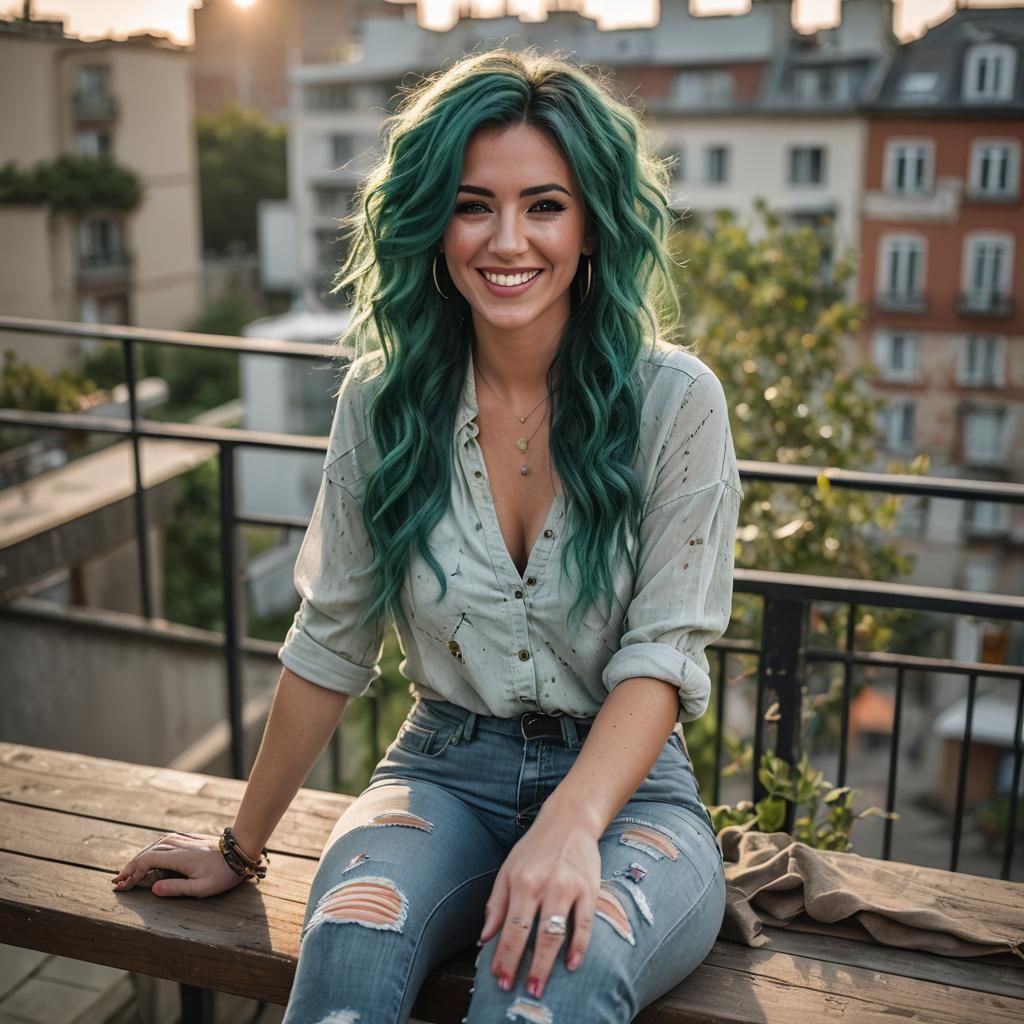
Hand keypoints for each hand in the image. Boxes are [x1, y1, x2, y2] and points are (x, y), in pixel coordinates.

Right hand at [111, 832, 247, 897]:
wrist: (241, 850)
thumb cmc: (223, 873)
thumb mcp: (202, 888)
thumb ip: (176, 889)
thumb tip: (152, 889)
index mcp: (178, 857)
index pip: (146, 861)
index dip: (130, 873)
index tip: (120, 885)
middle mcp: (177, 844)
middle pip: (146, 853)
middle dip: (131, 867)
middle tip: (118, 882)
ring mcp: (183, 839)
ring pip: (153, 846)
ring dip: (139, 858)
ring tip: (129, 872)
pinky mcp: (187, 838)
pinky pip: (162, 842)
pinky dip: (150, 851)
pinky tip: (147, 858)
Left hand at [479, 807, 600, 999]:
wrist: (569, 820)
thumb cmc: (535, 848)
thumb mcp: (508, 870)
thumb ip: (496, 905)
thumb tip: (484, 939)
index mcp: (521, 881)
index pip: (510, 927)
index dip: (504, 956)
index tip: (499, 980)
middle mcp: (544, 885)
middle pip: (533, 934)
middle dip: (525, 966)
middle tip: (520, 992)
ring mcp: (568, 887)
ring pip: (557, 932)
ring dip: (548, 963)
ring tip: (540, 986)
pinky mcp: (589, 888)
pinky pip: (585, 923)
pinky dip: (580, 946)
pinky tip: (573, 964)